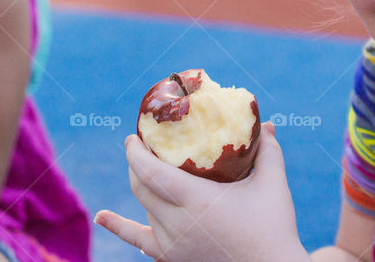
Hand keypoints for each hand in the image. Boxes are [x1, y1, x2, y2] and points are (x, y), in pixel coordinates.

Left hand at [94, 122, 307, 261]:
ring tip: (144, 167)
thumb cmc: (273, 227)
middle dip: (136, 163)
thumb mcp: (272, 185)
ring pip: (144, 207)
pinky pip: (138, 240)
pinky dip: (118, 227)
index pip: (150, 173)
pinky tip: (101, 216)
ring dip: (142, 185)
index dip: (136, 153)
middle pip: (141, 187)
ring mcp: (172, 244)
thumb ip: (269, 151)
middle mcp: (177, 223)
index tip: (134, 136)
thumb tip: (270, 125)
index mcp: (196, 201)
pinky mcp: (172, 258)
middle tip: (140, 144)